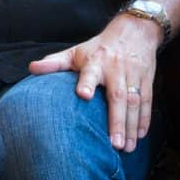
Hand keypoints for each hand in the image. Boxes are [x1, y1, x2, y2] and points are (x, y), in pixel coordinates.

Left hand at [28, 14, 162, 152]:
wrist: (134, 32)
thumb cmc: (98, 48)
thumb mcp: (75, 51)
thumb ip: (55, 62)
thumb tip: (31, 68)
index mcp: (95, 61)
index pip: (90, 72)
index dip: (87, 83)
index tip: (83, 95)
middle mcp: (116, 69)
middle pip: (118, 96)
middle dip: (117, 120)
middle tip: (113, 143)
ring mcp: (133, 75)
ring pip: (135, 103)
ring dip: (131, 126)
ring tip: (126, 148)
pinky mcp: (147, 81)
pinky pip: (147, 102)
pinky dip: (144, 120)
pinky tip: (140, 136)